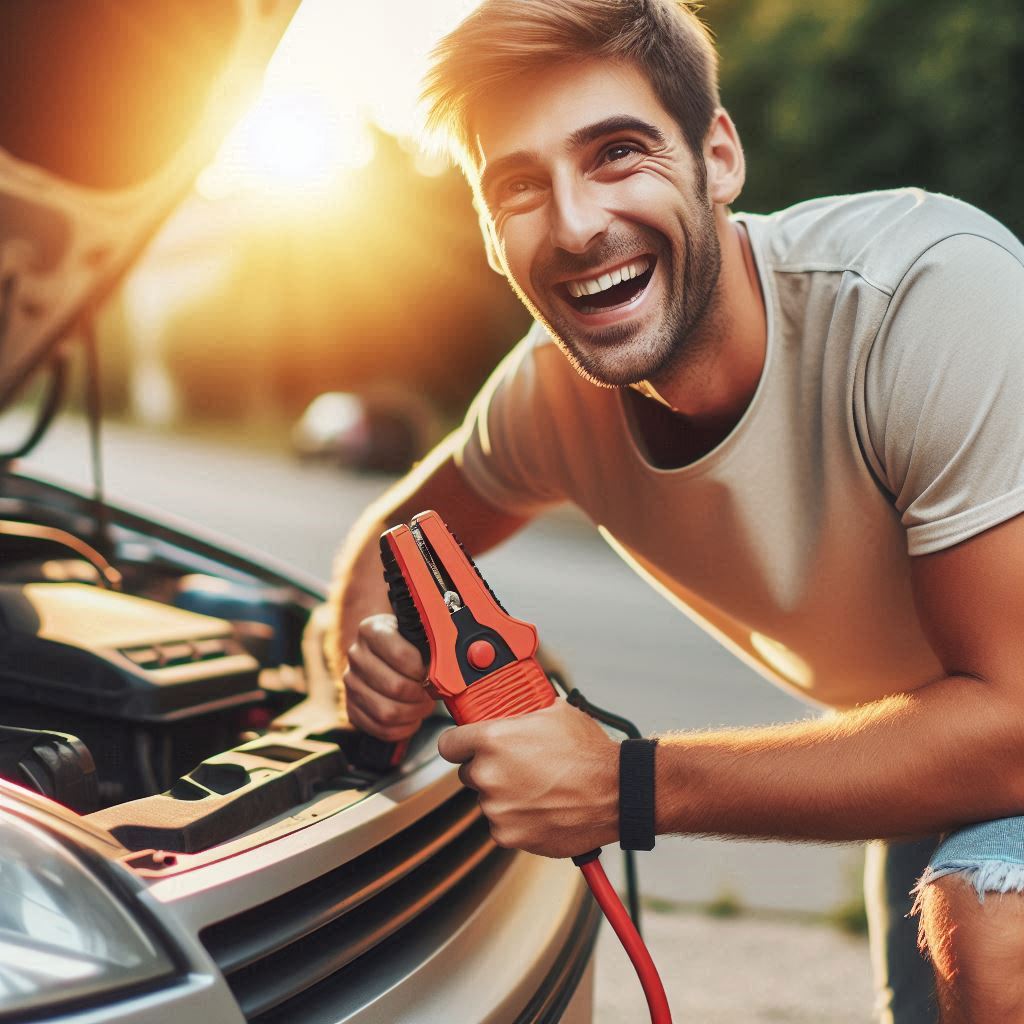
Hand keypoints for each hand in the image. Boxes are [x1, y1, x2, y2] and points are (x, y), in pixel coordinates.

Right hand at [342, 614, 434, 739]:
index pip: (402, 656)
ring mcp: (351, 683)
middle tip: (432, 693)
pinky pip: (380, 729)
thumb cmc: (408, 644)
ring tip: (424, 705)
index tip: (434, 672)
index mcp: (371, 630)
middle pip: (395, 687)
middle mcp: (356, 655)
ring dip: (414, 713)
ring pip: (387, 712)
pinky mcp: (351, 708)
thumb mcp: (417, 634)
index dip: (423, 670)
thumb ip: (432, 644)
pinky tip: (413, 718)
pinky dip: (403, 728)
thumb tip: (451, 667)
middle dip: (421, 695)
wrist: (384, 654)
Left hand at [437, 699, 619, 857]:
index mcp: (492, 740)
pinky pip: (502, 824)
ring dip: (505, 794)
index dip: (459, 744)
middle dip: (489, 768)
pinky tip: (541, 806)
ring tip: (538, 786)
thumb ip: (520, 711)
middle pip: (469, 772)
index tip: (466, 746)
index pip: (449, 744)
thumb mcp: (552, 710)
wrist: (615, 793)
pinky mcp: (509, 835)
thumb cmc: (587, 752)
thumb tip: (509, 703)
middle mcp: (488, 775)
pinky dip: (517, 818)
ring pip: (489, 799)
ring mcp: (497, 808)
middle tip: (518, 764)